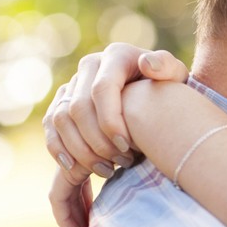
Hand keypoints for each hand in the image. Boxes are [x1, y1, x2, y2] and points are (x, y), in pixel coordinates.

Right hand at [42, 43, 188, 226]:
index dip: (110, 121)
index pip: (102, 90)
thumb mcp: (175, 76)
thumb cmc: (168, 87)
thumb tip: (147, 64)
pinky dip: (59, 149)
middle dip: (97, 140)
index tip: (127, 146)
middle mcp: (90, 66)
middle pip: (78, 107)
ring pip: (61, 119)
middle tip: (122, 162)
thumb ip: (168, 67)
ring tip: (108, 169)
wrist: (154, 91)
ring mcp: (74, 83)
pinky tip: (75, 168)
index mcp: (116, 56)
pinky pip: (51, 127)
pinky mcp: (62, 102)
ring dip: (81, 149)